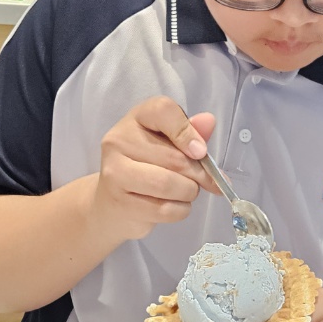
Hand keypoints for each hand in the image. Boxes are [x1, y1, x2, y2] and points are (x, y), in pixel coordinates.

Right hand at [93, 97, 219, 241]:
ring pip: (168, 184)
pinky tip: (175, 206)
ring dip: (189, 192)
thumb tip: (208, 121)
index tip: (201, 152)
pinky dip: (180, 210)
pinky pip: (164, 209)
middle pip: (174, 157)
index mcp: (137, 118)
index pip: (163, 110)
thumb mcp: (170, 143)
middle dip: (200, 174)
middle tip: (208, 181)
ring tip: (187, 192)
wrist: (113, 203)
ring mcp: (115, 172)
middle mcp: (119, 140)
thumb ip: (191, 132)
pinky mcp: (119, 202)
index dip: (187, 131)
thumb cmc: (148, 166)